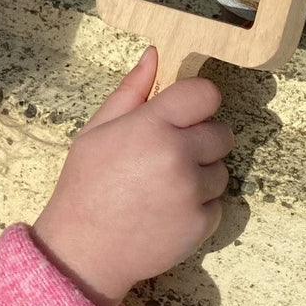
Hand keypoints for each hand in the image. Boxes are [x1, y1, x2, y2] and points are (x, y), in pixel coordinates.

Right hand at [31, 47, 233, 305]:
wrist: (83, 251)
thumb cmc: (84, 187)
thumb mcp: (95, 132)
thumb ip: (130, 93)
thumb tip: (155, 55)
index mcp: (152, 126)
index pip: (206, 94)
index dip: (197, 104)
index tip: (183, 116)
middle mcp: (178, 155)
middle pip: (222, 132)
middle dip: (201, 141)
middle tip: (166, 158)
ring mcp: (192, 192)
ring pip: (222, 170)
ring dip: (201, 176)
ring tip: (163, 189)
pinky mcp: (202, 223)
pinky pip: (217, 203)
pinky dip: (198, 207)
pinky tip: (167, 212)